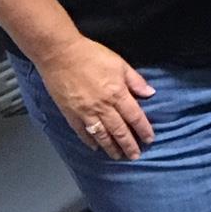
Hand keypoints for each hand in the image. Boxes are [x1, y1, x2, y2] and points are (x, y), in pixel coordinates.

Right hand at [35, 36, 154, 160]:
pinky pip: (82, 132)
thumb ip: (135, 80)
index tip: (149, 139)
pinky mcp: (70, 113)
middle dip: (129, 145)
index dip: (143, 130)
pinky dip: (90, 141)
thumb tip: (150, 93)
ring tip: (118, 156)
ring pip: (101, 135)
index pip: (135, 117)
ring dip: (111, 147)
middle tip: (135, 156)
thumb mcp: (120, 64)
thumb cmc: (91, 55)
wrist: (60, 55)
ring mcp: (85, 112)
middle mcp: (103, 107)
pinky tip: (96, 147)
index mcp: (117, 94)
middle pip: (119, 130)